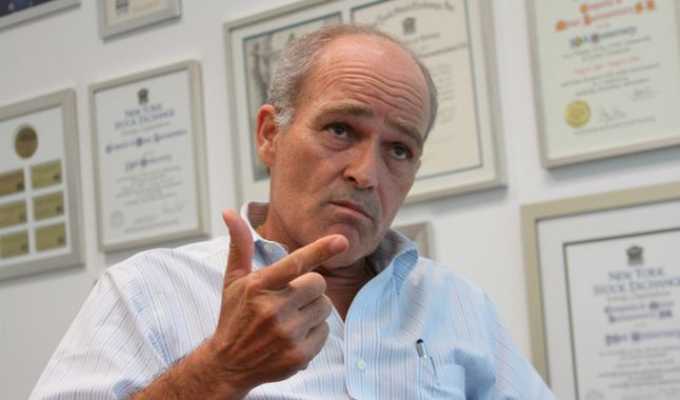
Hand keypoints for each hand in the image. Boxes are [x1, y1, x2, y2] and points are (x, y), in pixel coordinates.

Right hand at [207, 209, 347, 394]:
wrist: (228, 365)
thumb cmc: (235, 316)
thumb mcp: (233, 281)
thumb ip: (240, 246)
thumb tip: (230, 212)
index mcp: (257, 287)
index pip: (295, 263)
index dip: (320, 250)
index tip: (342, 240)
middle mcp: (272, 310)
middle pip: (318, 284)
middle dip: (310, 288)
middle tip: (291, 298)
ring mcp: (286, 334)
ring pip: (325, 307)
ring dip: (314, 309)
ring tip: (291, 318)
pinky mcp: (298, 355)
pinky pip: (325, 332)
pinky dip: (314, 332)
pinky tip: (294, 337)